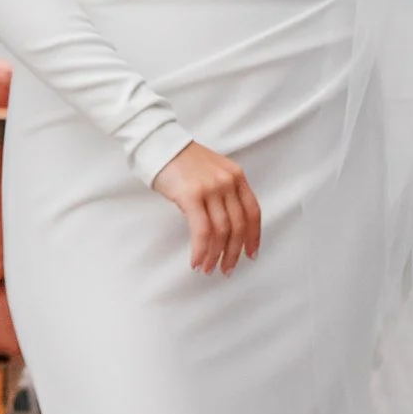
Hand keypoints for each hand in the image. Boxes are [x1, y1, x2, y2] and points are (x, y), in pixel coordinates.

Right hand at [153, 138, 261, 275]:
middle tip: (227, 269)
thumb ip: (224, 193)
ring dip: (215, 255)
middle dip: (233, 252)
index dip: (254, 237)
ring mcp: (211, 188)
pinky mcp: (192, 195)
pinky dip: (200, 250)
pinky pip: (201, 231)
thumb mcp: (213, 171)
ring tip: (209, 268)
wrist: (159, 145)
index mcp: (236, 176)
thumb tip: (225, 228)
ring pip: (221, 231)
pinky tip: (196, 261)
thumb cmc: (182, 161)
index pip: (252, 212)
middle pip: (238, 225)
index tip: (250, 254)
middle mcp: (227, 182)